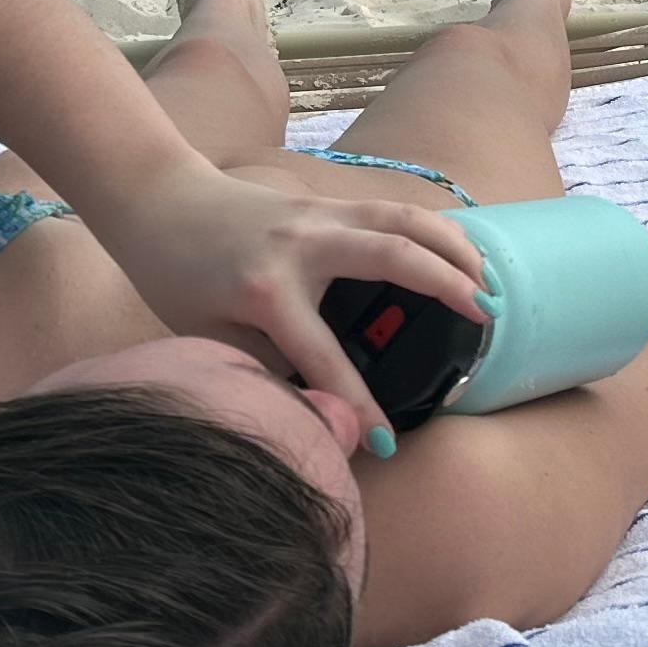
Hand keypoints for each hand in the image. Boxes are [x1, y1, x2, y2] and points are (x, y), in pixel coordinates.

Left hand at [95, 170, 490, 444]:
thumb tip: (317, 408)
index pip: (325, 358)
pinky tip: (455, 250)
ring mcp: (319, 214)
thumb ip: (263, 368)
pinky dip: (430, 228)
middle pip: (395, 257)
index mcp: (268, 291)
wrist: (159, 201)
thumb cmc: (176, 274)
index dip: (358, 405)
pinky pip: (391, 210)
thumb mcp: (208, 336)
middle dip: (447, 288)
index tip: (384, 445)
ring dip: (453, 246)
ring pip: (404, 218)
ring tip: (488, 282)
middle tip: (488, 321)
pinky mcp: (324, 202)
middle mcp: (303, 245)